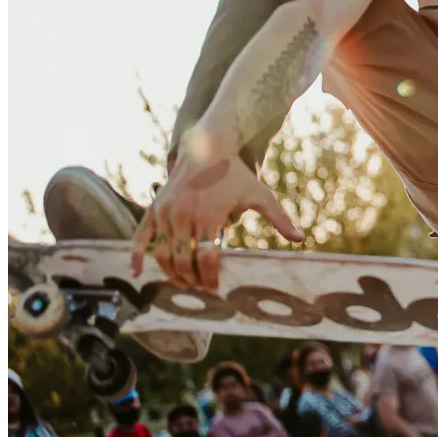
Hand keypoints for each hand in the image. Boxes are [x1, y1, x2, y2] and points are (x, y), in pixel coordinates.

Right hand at [132, 136, 302, 289]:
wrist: (207, 147)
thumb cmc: (236, 174)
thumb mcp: (261, 195)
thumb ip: (279, 219)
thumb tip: (300, 239)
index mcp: (210, 216)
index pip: (207, 259)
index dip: (210, 277)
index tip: (215, 287)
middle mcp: (184, 216)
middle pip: (184, 261)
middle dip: (191, 280)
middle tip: (200, 289)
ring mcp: (166, 213)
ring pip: (163, 254)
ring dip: (171, 273)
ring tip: (183, 283)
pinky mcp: (153, 209)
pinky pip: (140, 236)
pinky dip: (138, 255)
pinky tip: (137, 272)